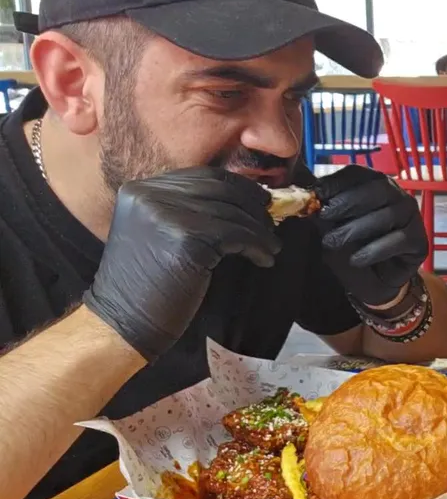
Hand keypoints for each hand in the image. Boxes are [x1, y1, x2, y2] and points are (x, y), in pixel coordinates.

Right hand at [85, 167, 280, 359]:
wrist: (122, 322)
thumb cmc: (146, 285)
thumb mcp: (157, 232)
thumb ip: (186, 210)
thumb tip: (240, 200)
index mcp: (140, 189)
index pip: (202, 176)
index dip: (238, 187)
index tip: (259, 201)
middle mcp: (150, 195)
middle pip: (220, 189)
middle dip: (253, 205)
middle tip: (271, 223)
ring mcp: (167, 214)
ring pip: (231, 213)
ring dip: (260, 230)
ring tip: (272, 247)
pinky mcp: (186, 239)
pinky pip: (235, 235)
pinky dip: (256, 246)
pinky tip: (264, 259)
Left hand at [315, 165, 426, 306]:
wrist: (375, 280)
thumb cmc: (354, 246)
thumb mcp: (332, 225)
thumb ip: (322, 207)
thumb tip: (301, 191)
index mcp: (375, 184)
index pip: (358, 173)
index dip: (337, 180)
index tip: (316, 193)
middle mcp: (397, 195)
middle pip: (377, 188)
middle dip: (348, 201)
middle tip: (324, 216)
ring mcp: (411, 217)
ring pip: (387, 215)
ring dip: (355, 229)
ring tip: (332, 243)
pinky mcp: (419, 241)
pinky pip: (398, 240)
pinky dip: (374, 250)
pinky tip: (356, 260)